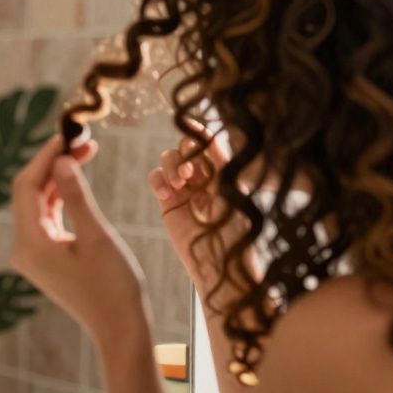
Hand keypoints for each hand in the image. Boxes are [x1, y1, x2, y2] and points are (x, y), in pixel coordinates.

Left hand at [9, 136, 148, 345]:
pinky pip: (49, 219)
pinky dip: (62, 198)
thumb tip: (60, 161)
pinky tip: (79, 178)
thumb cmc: (113, 286)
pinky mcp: (47, 258)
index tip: (68, 135)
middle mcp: (24, 249)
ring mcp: (34, 255)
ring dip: (58, 178)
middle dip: (53, 164)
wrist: (121, 330)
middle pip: (29, 193)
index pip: (26, 186)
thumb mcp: (97, 235)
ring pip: (39, 204)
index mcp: (30, 243)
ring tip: (86, 151)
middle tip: (81, 140)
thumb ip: (76, 195)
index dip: (45, 157)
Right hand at [148, 123, 259, 288]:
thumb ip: (223, 167)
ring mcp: (184, 189)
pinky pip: (157, 179)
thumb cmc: (235, 234)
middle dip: (184, 153)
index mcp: (224, 173)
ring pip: (169, 160)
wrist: (218, 265)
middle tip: (188, 173)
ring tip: (177, 185)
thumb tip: (214, 138)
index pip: (210, 145)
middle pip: (186, 147)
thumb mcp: (235, 197)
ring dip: (171, 166)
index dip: (199, 133)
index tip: (191, 126)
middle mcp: (204, 177)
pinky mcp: (168, 202)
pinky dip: (158, 180)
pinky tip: (166, 194)